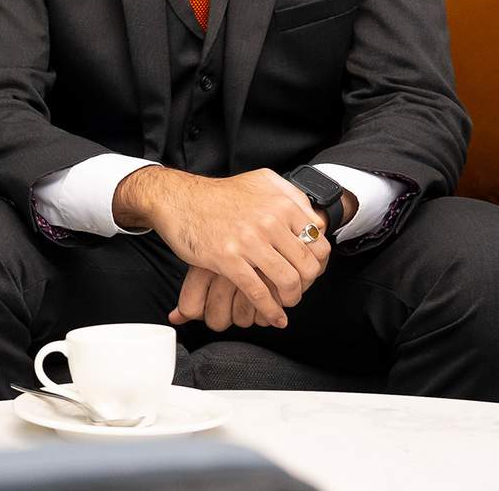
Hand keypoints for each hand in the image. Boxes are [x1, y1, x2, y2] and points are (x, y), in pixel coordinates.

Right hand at [115, 166, 331, 327]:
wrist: (179, 199)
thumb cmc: (220, 194)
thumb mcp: (262, 181)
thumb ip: (291, 195)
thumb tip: (313, 218)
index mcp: (281, 204)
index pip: (318, 242)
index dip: (319, 262)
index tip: (311, 271)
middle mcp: (269, 221)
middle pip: (307, 265)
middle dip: (307, 284)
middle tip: (299, 290)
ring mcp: (248, 241)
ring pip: (287, 281)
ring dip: (291, 299)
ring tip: (286, 303)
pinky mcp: (228, 259)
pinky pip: (258, 292)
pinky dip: (270, 310)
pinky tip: (273, 316)